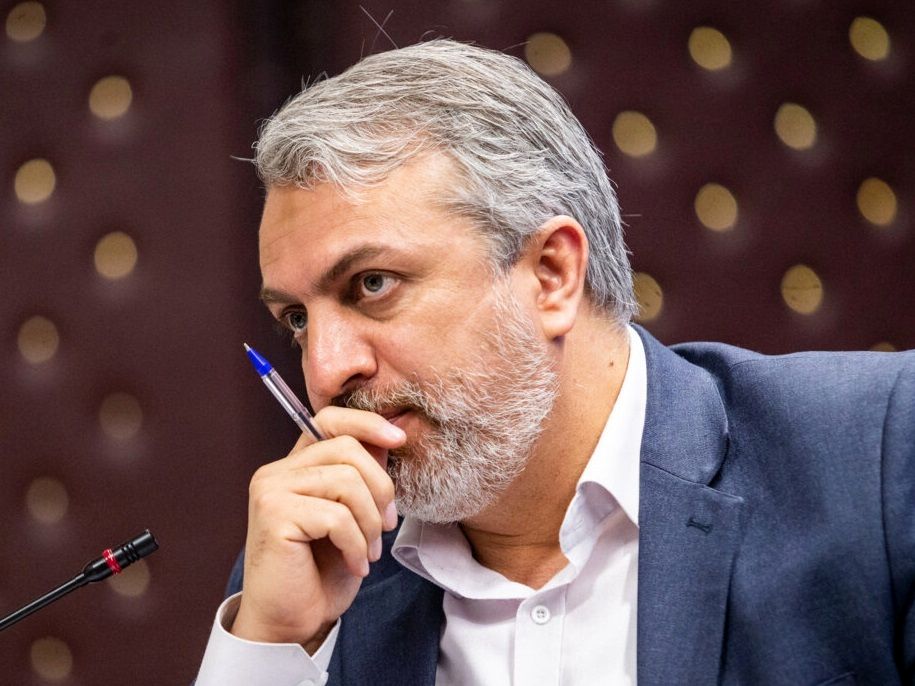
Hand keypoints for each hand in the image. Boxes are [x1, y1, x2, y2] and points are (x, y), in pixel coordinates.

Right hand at [230, 406, 404, 649]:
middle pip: (347, 448)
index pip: (329, 419)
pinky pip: (336, 516)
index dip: (367, 422)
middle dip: (380, 488)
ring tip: (369, 550)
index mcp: (295, 466)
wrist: (291, 622)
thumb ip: (362, 477)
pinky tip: (356, 564)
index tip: (398, 440)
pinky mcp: (274, 516)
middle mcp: (277, 472)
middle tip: (385, 526)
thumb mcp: (353, 515)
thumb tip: (389, 439)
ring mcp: (271, 491)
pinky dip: (356, 544)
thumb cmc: (321, 572)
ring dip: (369, 522)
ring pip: (347, 482)